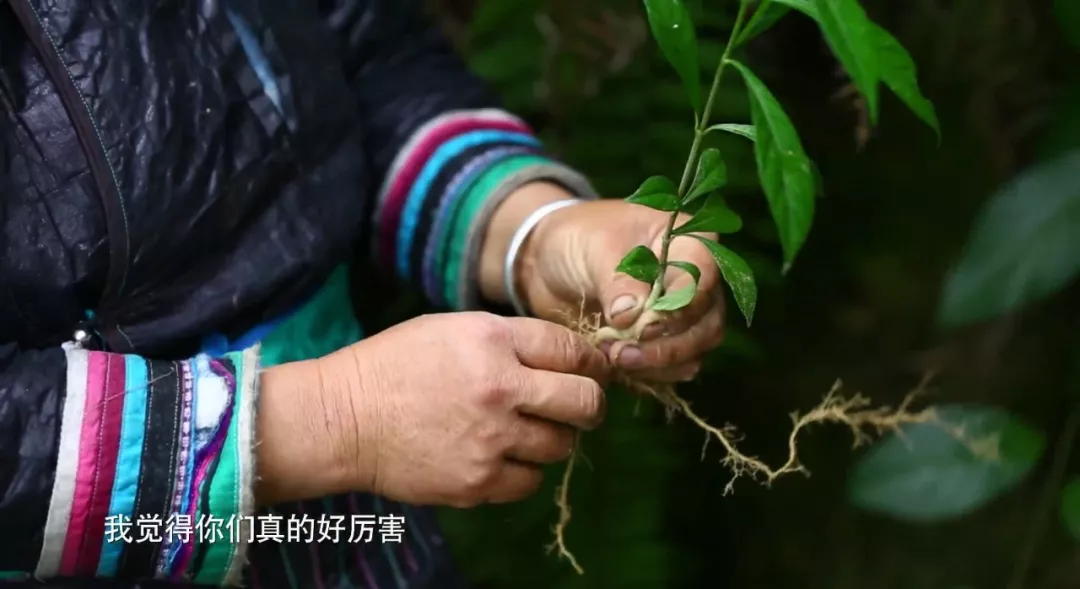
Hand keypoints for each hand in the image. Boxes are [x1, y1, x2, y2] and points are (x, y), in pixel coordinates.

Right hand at [318, 312, 609, 507]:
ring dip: (551, 438)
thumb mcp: (452, 329)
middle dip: (590, 404)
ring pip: (560, 445)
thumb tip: (564, 357)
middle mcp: (500, 389)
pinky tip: (500, 456)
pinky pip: (529, 481)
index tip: (593, 370)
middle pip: (584, 402)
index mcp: (493, 341)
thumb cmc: (395, 365)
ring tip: (525, 431)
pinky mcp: (478, 481)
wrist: (345, 419)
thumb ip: (509, 341)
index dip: (592, 361)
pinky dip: (522, 471)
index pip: (572, 350)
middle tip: (580, 407)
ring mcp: (491, 439)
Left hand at [518, 194, 725, 382]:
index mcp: (688, 244)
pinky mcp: (662, 345)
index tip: (645, 325)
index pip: (703, 279)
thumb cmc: (578, 240)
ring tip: (614, 357)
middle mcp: (696, 283)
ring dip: (658, 364)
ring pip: (695, 353)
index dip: (679, 307)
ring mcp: (683, 317)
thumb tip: (633, 317)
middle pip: (706, 324)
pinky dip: (648, 375)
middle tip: (624, 352)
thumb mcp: (595, 248)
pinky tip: (616, 365)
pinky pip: (672, 371)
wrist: (549, 263)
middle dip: (669, 345)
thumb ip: (618, 279)